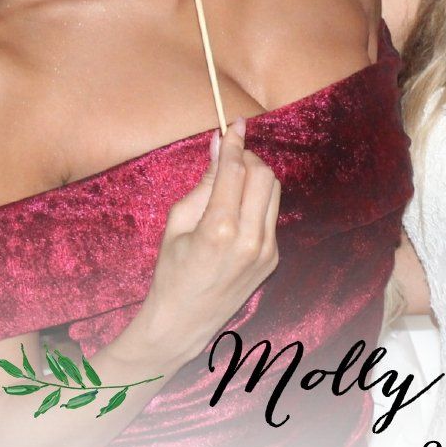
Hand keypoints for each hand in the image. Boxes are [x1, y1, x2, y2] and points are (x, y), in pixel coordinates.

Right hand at [131, 119, 280, 368]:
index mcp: (220, 229)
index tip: (234, 125)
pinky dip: (258, 202)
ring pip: (274, 193)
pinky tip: (238, 208)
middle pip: (264, 176)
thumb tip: (220, 146)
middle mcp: (250, 239)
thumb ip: (204, 183)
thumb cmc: (171, 272)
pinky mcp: (273, 258)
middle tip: (232, 155)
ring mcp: (266, 251)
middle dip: (249, 158)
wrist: (184, 321)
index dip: (235, 143)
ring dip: (257, 177)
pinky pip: (271, 215)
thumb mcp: (177, 222)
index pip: (236, 170)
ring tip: (234, 179)